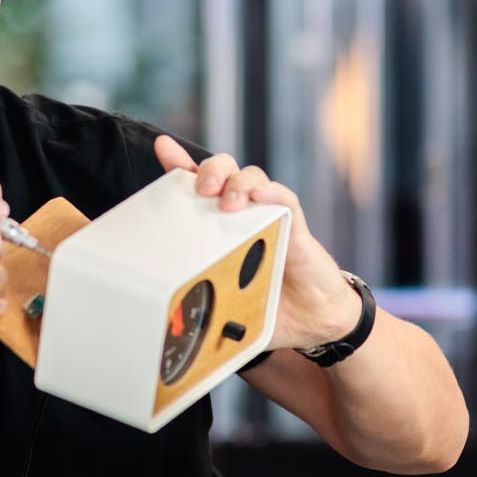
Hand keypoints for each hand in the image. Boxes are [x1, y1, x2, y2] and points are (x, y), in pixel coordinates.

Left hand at [153, 137, 360, 350]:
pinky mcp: (296, 226)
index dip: (181, 164)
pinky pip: (285, 199)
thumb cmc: (268, 311)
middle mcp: (245, 215)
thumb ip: (202, 308)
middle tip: (201, 189)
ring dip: (237, 181)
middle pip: (225, 170)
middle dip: (209, 169)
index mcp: (221, 228)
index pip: (199, 187)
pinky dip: (271, 193)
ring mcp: (271, 216)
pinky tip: (258, 197)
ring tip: (227, 202)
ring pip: (253, 177)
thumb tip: (169, 328)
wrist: (313, 323)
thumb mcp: (225, 306)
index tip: (163, 148)